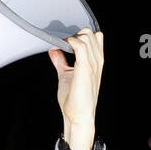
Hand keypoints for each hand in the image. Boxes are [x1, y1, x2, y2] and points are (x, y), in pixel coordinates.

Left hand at [48, 27, 102, 149]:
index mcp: (95, 62)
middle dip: (75, 34)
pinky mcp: (85, 68)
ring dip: (71, 38)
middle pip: (90, 33)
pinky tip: (62, 47)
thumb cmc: (75, 101)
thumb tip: (53, 50)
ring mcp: (92, 63)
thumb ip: (61, 61)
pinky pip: (80, 45)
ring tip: (62, 47)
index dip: (81, 35)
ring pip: (85, 36)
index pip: (95, 37)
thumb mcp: (66, 75)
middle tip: (63, 45)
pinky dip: (70, 42)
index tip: (68, 42)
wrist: (78, 116)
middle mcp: (97, 61)